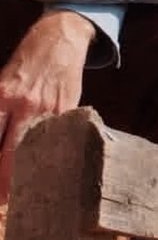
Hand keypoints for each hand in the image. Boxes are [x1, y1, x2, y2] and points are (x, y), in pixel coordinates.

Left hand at [0, 10, 93, 202]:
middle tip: (1, 200)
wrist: (61, 39)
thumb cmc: (27, 62)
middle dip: (3, 181)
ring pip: (32, 153)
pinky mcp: (67, 113)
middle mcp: (24, 105)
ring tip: (14, 195)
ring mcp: (48, 111)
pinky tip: (41, 171)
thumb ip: (1, 110)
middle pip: (9, 154)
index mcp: (3, 95)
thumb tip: (0, 136)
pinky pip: (55, 142)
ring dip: (22, 176)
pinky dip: (46, 159)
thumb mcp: (3, 82)